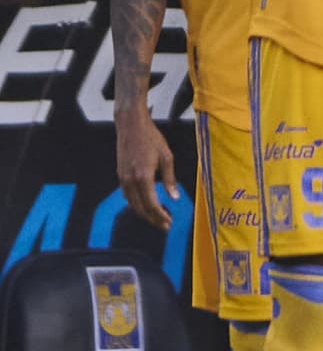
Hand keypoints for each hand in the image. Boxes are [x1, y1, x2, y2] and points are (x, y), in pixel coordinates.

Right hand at [116, 106, 177, 231]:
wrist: (131, 125)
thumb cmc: (151, 138)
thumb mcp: (166, 157)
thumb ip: (170, 179)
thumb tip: (175, 197)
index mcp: (144, 177)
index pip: (152, 205)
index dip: (160, 217)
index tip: (169, 222)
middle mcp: (131, 181)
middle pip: (141, 209)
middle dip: (153, 219)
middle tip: (165, 225)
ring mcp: (123, 179)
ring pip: (132, 204)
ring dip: (144, 214)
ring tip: (157, 218)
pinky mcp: (120, 175)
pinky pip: (127, 196)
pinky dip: (136, 204)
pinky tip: (145, 205)